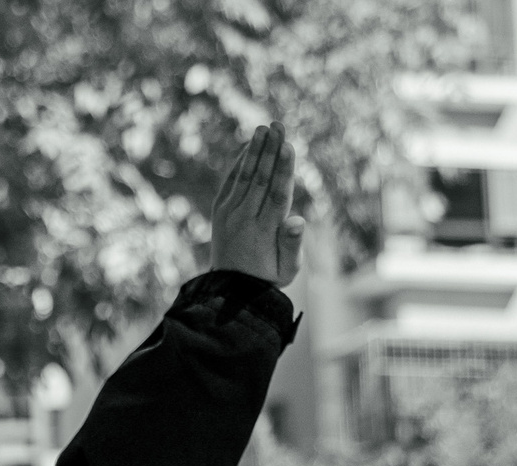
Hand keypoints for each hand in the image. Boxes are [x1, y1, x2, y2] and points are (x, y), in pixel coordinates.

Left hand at [206, 123, 303, 287]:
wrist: (230, 289)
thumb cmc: (267, 277)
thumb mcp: (287, 269)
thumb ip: (292, 244)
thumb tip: (297, 220)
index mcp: (264, 231)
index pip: (277, 194)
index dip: (283, 169)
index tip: (288, 146)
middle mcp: (244, 219)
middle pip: (261, 180)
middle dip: (270, 151)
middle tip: (278, 125)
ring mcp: (229, 214)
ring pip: (245, 177)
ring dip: (254, 151)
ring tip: (263, 127)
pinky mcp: (219, 212)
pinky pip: (231, 182)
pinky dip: (239, 164)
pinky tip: (248, 146)